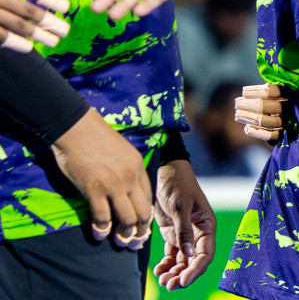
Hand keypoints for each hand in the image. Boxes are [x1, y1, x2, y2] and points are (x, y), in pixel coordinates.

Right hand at [50, 109, 153, 248]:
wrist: (77, 128)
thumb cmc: (96, 138)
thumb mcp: (122, 152)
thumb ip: (127, 170)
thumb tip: (125, 190)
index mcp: (138, 168)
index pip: (149, 198)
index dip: (147, 216)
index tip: (142, 227)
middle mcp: (131, 177)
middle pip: (144, 212)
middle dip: (141, 231)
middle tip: (134, 242)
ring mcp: (114, 184)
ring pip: (127, 218)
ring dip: (124, 234)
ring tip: (119, 241)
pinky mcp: (94, 189)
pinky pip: (102, 217)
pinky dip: (102, 229)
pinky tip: (99, 234)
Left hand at [153, 158, 216, 288]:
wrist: (165, 172)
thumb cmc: (178, 184)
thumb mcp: (181, 206)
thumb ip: (184, 230)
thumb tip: (189, 255)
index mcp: (207, 226)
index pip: (206, 254)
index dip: (196, 269)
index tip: (184, 280)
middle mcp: (198, 233)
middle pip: (194, 261)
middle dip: (184, 275)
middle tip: (169, 285)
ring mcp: (185, 234)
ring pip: (182, 261)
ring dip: (174, 272)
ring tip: (162, 280)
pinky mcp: (172, 234)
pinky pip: (172, 254)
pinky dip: (166, 264)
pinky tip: (158, 270)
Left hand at [234, 83, 290, 141]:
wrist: (293, 122)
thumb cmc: (278, 103)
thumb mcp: (276, 94)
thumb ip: (266, 90)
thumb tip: (246, 91)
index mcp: (292, 95)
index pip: (276, 91)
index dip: (258, 91)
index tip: (243, 92)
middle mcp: (292, 109)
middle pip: (272, 107)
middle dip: (252, 105)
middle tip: (236, 103)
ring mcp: (289, 124)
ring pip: (271, 122)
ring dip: (251, 118)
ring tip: (237, 114)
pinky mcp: (284, 136)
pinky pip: (271, 136)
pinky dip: (258, 133)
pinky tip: (246, 128)